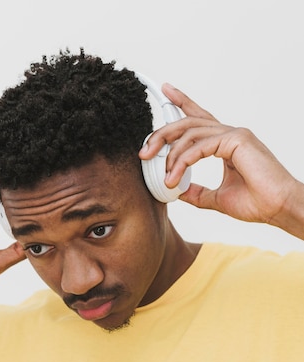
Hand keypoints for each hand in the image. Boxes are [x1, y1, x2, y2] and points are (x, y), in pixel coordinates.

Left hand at [139, 84, 303, 236]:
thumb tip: (178, 191)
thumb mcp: (217, 198)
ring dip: (171, 155)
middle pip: (187, 123)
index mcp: (226, 143)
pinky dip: (183, 161)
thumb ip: (197, 192)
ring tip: (165, 177)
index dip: (182, 102)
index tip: (167, 92)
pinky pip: (200, 146)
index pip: (199, 118)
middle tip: (144, 151)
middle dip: (162, 135)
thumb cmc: (257, 202)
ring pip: (190, 133)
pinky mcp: (237, 140)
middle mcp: (230, 134)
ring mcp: (234, 134)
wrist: (278, 208)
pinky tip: (175, 176)